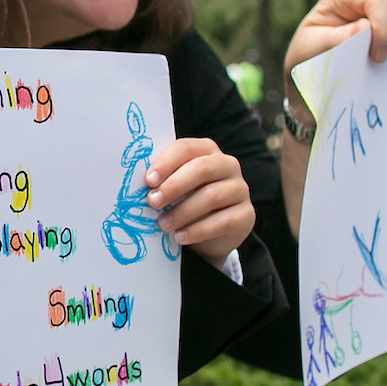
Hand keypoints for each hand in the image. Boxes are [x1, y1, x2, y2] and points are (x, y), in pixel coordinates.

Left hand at [143, 137, 252, 264]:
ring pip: (211, 196)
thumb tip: (139, 184)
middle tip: (152, 202)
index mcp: (206, 150)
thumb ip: (162, 180)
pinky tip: (180, 237)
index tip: (148, 181)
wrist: (209, 233)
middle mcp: (227, 165)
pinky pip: (223, 221)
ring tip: (162, 225)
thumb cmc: (185, 201)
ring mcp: (240, 189)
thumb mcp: (174, 187)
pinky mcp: (247, 214)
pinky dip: (198, 231)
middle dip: (173, 186)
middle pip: (201, 169)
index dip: (166, 162)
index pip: (186, 148)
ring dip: (182, 212)